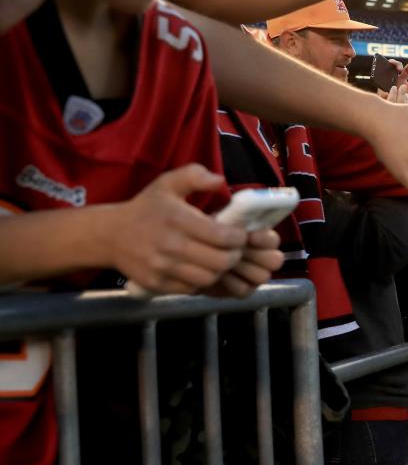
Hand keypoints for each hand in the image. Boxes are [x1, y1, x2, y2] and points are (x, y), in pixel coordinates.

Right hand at [108, 165, 246, 293]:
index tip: (240, 234)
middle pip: (220, 261)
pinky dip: (202, 281)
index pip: (222, 237)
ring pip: (208, 278)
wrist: (109, 235)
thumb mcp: (167, 183)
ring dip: (220, 271)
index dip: (239, 238)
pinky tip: (201, 269)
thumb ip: (195, 176)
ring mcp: (163, 268)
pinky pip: (192, 289)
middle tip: (235, 250)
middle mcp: (170, 246)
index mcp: (177, 220)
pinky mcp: (157, 284)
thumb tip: (220, 180)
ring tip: (220, 260)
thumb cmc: (146, 208)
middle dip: (235, 256)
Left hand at [204, 229, 283, 296]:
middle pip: (275, 260)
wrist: (194, 258)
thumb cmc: (209, 237)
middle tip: (236, 252)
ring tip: (225, 263)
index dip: (263, 239)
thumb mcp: (221, 225)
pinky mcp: (245, 291)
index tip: (248, 236)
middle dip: (255, 255)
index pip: (274, 240)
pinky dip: (230, 283)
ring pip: (262, 275)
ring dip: (242, 269)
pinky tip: (219, 275)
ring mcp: (257, 275)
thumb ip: (234, 224)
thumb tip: (240, 224)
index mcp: (263, 238)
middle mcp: (264, 257)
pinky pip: (245, 289)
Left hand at [378, 59, 407, 102]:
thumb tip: (384, 90)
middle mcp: (394, 79)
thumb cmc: (385, 103)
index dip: (390, 64)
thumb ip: (382, 92)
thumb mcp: (380, 97)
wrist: (392, 110)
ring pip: (406, 72)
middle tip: (399, 68)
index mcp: (386, 79)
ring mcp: (403, 82)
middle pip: (397, 68)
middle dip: (398, 65)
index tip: (391, 65)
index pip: (387, 68)